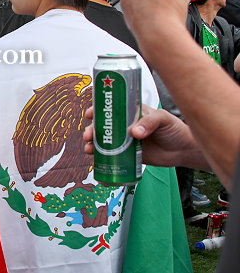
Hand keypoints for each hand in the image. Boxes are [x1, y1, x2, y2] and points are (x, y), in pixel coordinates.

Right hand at [83, 105, 200, 167]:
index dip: (96, 110)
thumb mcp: (162, 118)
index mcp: (131, 112)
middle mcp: (125, 126)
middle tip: (89, 136)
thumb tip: (134, 133)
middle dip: (91, 130)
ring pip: (104, 142)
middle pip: (102, 127)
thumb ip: (149, 122)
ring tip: (89, 150)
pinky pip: (112, 158)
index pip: (110, 108)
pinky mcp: (128, 156)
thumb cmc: (175, 128)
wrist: (184, 150)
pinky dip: (102, 161)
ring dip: (93, 146)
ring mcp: (125, 141)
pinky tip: (96, 163)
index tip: (89, 114)